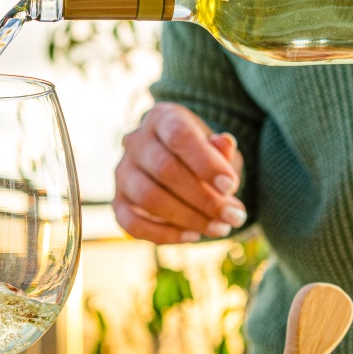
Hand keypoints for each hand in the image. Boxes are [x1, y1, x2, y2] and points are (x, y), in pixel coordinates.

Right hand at [113, 102, 246, 243]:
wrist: (176, 166)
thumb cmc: (201, 156)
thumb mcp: (216, 147)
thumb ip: (222, 150)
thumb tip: (225, 145)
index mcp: (161, 118)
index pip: (178, 136)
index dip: (205, 163)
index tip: (230, 187)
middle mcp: (135, 142)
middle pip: (164, 170)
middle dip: (204, 198)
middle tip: (234, 216)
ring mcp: (122, 173)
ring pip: (149, 198)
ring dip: (188, 218)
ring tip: (219, 228)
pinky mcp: (118, 202)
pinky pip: (132, 223)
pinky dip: (164, 234)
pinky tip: (192, 235)